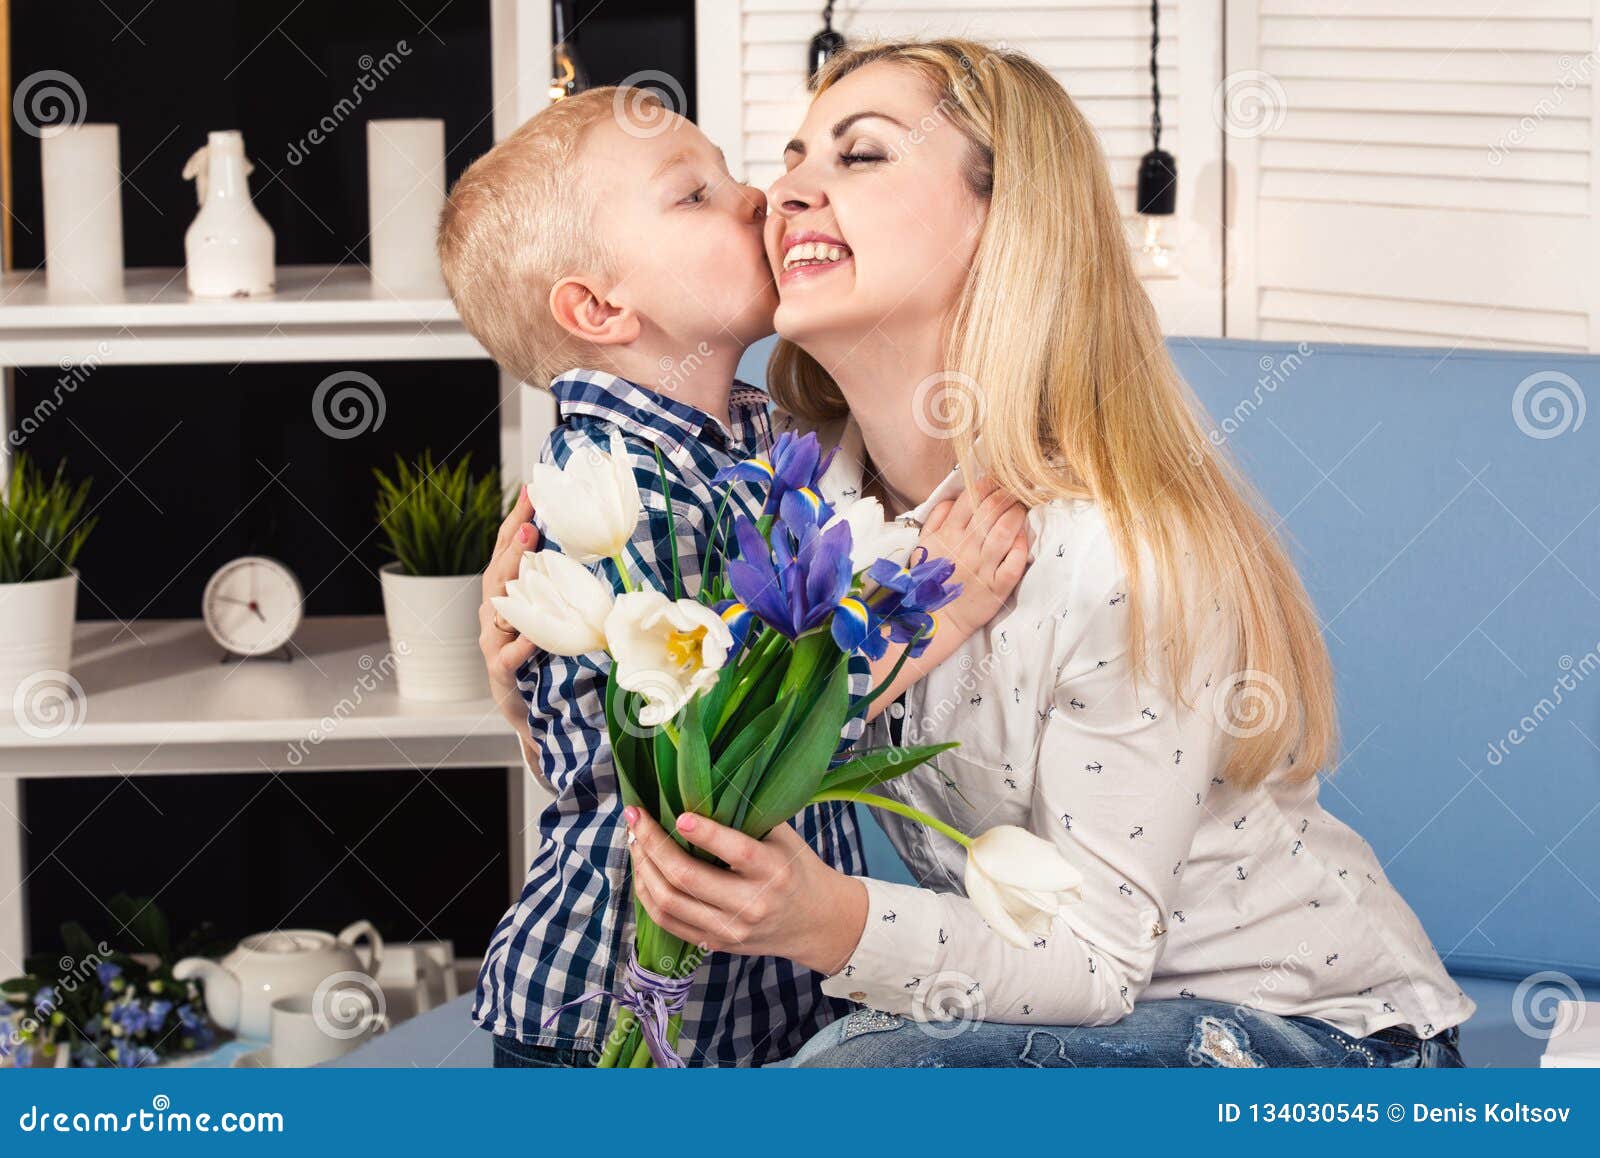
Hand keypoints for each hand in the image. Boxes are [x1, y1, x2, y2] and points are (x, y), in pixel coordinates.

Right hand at [480, 483, 541, 735]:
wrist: (524, 709)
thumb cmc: (538, 656)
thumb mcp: (548, 615)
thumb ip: (559, 584)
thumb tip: (594, 545)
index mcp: (505, 593)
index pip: (508, 549)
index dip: (518, 518)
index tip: (531, 488)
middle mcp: (492, 611)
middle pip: (499, 570)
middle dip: (514, 543)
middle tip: (532, 521)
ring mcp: (493, 641)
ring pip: (498, 606)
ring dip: (512, 578)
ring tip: (529, 556)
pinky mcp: (500, 670)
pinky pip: (510, 654)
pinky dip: (521, 644)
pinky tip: (533, 635)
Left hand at [624, 807, 866, 975]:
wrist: (814, 922)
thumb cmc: (795, 867)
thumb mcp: (783, 839)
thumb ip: (747, 820)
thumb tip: (698, 789)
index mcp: (774, 871)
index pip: (737, 852)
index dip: (705, 834)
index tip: (679, 815)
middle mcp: (751, 904)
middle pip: (688, 878)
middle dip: (653, 843)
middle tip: (635, 817)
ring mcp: (731, 929)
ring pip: (669, 902)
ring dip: (643, 867)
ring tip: (634, 840)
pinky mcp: (715, 943)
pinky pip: (668, 922)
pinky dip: (647, 894)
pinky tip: (642, 869)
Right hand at [865, 477, 1028, 715]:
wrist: (935, 621)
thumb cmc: (929, 581)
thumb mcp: (923, 546)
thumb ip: (936, 519)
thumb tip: (954, 497)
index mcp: (947, 535)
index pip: (970, 499)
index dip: (986, 484)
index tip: (996, 478)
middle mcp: (966, 548)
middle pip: (992, 510)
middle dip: (1006, 493)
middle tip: (1015, 488)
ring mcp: (983, 567)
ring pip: (1007, 531)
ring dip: (1017, 513)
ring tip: (1021, 507)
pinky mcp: (998, 587)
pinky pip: (1016, 561)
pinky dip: (1023, 544)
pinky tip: (1024, 535)